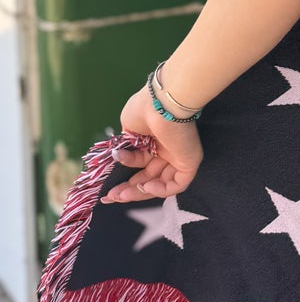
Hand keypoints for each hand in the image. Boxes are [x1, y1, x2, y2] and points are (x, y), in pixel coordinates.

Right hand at [101, 85, 202, 203]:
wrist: (162, 104)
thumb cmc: (144, 110)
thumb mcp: (128, 128)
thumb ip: (127, 145)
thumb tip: (121, 154)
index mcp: (153, 141)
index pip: (141, 165)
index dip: (125, 178)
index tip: (108, 190)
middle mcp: (167, 150)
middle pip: (149, 177)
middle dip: (129, 189)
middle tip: (110, 197)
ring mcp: (179, 157)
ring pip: (161, 184)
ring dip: (139, 192)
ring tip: (121, 195)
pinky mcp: (189, 163)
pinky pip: (177, 184)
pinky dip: (160, 190)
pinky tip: (146, 186)